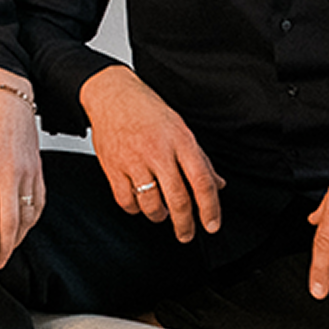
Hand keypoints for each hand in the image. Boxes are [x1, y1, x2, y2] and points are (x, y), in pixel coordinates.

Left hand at [0, 67, 44, 268]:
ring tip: (9, 249)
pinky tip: (25, 227)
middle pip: (9, 221)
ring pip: (27, 215)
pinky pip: (39, 202)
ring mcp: (26, 172)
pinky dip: (33, 219)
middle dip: (4, 247)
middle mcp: (7, 173)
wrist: (6, 100)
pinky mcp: (38, 170)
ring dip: (18, 237)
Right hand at [80, 66, 224, 241]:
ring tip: (161, 212)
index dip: (210, 208)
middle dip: (185, 224)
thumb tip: (217, 184)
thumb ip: (199, 159)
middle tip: (186, 234)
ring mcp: (133, 160)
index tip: (212, 225)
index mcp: (180, 140)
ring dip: (159, 215)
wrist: (111, 94)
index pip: (201, 181)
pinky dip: (134, 208)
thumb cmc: (146, 109)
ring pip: (151, 205)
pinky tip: (139, 202)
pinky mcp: (112, 167)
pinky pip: (126, 201)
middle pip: (178, 199)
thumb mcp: (180, 128)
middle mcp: (158, 152)